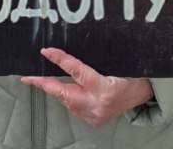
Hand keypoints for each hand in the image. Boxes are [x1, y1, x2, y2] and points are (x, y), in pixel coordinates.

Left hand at [21, 47, 153, 127]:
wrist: (143, 94)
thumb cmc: (132, 74)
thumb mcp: (118, 62)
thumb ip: (96, 61)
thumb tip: (72, 54)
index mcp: (105, 88)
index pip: (77, 70)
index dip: (60, 59)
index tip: (47, 51)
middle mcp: (97, 105)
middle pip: (64, 93)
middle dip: (45, 84)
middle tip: (28, 77)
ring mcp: (94, 116)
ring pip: (67, 100)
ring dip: (56, 89)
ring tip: (42, 79)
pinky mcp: (93, 120)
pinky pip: (74, 106)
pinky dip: (67, 96)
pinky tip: (63, 89)